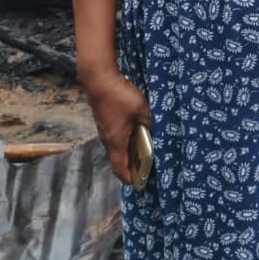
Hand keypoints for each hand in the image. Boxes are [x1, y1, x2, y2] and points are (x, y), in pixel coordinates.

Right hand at [81, 67, 151, 184]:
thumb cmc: (120, 96)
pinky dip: (125, 139)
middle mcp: (108, 139)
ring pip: (117, 147)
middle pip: (118, 160)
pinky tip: (136, 130)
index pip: (120, 170)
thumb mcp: (142, 110)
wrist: (98, 78)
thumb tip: (159, 132)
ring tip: (145, 148)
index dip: (131, 178)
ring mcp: (104, 129)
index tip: (142, 181)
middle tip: (147, 165)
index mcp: (116, 142)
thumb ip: (151, 123)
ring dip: (129, 151)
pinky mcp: (104, 120)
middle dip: (132, 166)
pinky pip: (115, 136)